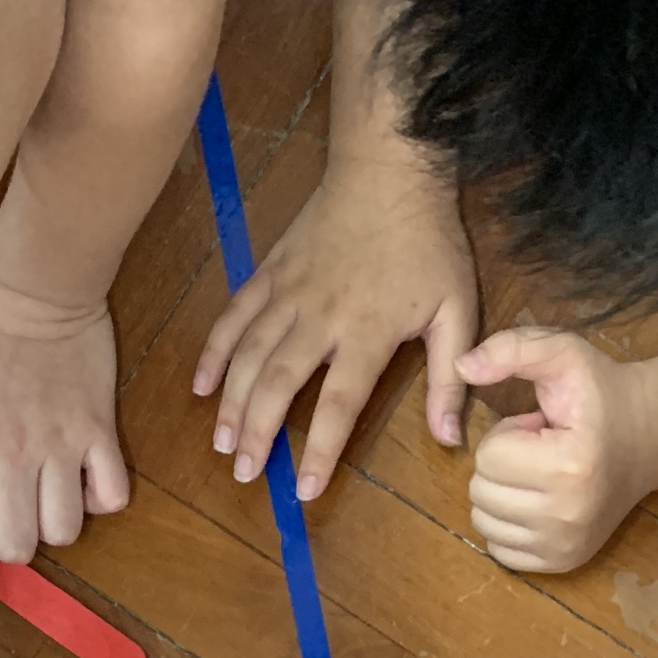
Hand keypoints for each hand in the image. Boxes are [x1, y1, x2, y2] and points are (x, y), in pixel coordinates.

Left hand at [0, 266, 129, 564]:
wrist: (35, 286)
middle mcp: (13, 454)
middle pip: (16, 546)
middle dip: (7, 537)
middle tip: (8, 505)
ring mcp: (62, 446)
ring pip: (64, 532)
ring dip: (51, 522)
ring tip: (44, 493)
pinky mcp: (101, 432)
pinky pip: (112, 496)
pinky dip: (98, 497)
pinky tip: (81, 477)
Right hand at [195, 168, 477, 500]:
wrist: (390, 167)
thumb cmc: (427, 240)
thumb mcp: (457, 308)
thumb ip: (451, 377)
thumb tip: (449, 439)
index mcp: (367, 332)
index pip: (338, 405)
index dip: (319, 451)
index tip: (302, 491)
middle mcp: (320, 317)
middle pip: (279, 385)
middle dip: (257, 433)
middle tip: (243, 474)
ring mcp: (289, 293)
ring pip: (249, 355)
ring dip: (230, 403)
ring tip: (220, 444)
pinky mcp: (270, 272)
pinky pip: (234, 316)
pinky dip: (214, 351)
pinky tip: (200, 386)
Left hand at [462, 330, 657, 573]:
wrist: (654, 437)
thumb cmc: (604, 393)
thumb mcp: (563, 354)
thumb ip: (511, 350)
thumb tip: (459, 366)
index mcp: (569, 465)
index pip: (489, 457)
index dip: (508, 433)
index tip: (541, 428)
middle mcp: (567, 516)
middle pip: (481, 491)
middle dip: (501, 463)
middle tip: (540, 450)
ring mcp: (565, 545)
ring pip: (484, 522)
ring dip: (501, 493)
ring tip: (540, 473)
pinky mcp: (562, 563)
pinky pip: (499, 550)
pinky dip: (508, 523)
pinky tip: (538, 500)